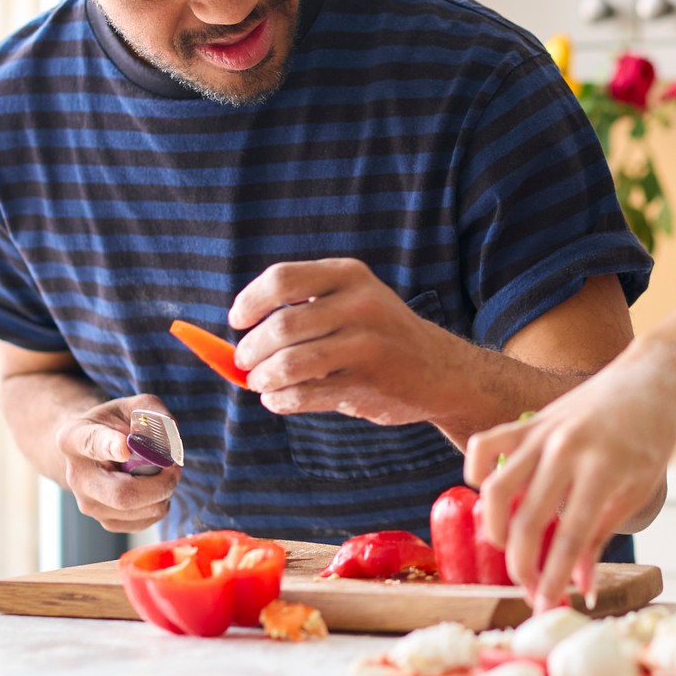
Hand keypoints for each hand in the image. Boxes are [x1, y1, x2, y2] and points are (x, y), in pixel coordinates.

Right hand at [54, 395, 181, 531]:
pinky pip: (145, 521)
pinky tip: (155, 488)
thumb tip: (170, 442)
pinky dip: (161, 504)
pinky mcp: (106, 521)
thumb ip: (154, 413)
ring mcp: (88, 504)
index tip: (125, 448)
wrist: (96, 451)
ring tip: (163, 472)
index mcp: (74, 438)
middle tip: (175, 467)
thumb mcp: (134, 406)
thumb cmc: (117, 425)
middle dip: (160, 483)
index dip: (109, 446)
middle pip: (122, 493)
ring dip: (164, 492)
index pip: (91, 444)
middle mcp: (76, 476)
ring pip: (138, 510)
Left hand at [229, 258, 468, 426]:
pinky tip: (281, 399)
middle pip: (281, 326)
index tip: (238, 321)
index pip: (282, 279)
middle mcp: (360, 305)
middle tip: (245, 362)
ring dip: (263, 379)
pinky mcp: (366, 384)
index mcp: (349, 275)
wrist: (440, 370)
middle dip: (251, 350)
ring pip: (289, 364)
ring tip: (260, 383)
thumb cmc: (380, 334)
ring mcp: (366, 345)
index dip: (250, 301)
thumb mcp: (352, 301)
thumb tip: (235, 345)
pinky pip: (305, 395)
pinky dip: (281, 400)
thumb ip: (301, 310)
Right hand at [466, 338, 675, 609]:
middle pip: (528, 519)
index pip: (571, 535)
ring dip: (494, 529)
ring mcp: (544, 431)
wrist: (651, 377)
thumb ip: (602, 537)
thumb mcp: (638, 490)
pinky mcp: (530, 420)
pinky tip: (485, 495)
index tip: (545, 605)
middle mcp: (567, 449)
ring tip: (507, 549)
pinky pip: (487, 445)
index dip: (555, 577)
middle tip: (528, 589)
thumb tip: (581, 587)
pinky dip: (476, 471)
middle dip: (523, 565)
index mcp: (603, 468)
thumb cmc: (652, 436)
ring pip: (497, 488)